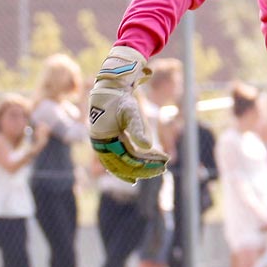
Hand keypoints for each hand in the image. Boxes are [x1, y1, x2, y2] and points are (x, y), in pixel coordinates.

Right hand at [88, 45, 168, 182]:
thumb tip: (148, 145)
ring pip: (122, 165)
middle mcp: (102, 146)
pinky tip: (136, 176)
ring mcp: (104, 145)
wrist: (109, 90)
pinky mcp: (108, 143)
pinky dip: (127, 168)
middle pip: (125, 164)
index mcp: (105, 140)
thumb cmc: (120, 99)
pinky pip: (118, 160)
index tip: (164, 161)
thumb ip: (138, 129)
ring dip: (139, 170)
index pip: (128, 158)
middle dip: (145, 168)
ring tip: (157, 171)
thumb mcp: (131, 112)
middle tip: (164, 167)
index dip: (146, 163)